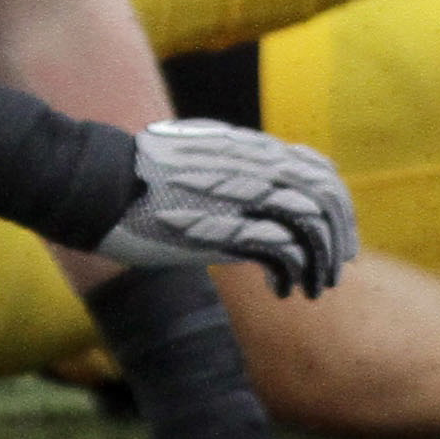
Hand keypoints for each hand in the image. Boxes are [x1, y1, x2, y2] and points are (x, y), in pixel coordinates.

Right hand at [96, 119, 357, 296]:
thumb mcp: (187, 153)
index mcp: (245, 149)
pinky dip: (294, 275)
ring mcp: (243, 199)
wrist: (99, 184)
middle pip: (326, 198)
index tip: (332, 228)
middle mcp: (253, 169)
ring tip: (315, 286)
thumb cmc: (133, 174)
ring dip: (323, 262)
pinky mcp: (228, 231)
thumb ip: (223, 163)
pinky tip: (281, 290)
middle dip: (340, 235)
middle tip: (336, 264)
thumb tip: (243, 178)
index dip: (336, 201)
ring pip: (315, 228)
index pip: (316, 168)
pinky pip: (286, 254)